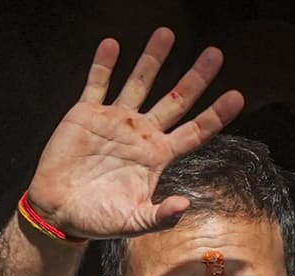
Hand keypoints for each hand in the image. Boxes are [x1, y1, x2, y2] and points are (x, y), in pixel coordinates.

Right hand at [28, 27, 243, 238]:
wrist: (57, 210)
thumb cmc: (96, 219)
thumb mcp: (131, 222)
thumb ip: (158, 217)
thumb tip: (184, 206)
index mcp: (156, 156)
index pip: (194, 132)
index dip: (215, 115)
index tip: (236, 96)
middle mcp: (140, 134)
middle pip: (175, 100)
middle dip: (195, 78)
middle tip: (215, 54)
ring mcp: (114, 121)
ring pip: (139, 83)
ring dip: (152, 60)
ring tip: (166, 34)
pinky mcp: (86, 115)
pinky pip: (97, 84)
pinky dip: (104, 65)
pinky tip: (112, 45)